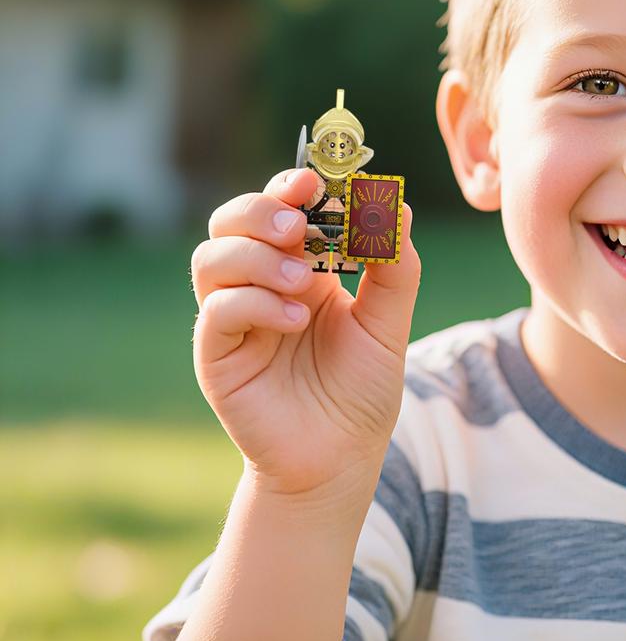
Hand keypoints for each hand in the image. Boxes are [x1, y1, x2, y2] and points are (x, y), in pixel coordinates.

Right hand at [190, 168, 420, 496]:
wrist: (340, 459)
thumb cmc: (362, 389)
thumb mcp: (388, 323)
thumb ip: (395, 266)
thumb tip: (397, 205)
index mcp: (303, 266)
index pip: (282, 206)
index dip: (291, 185)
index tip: (315, 181)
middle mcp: (261, 282)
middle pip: (232, 218)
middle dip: (262, 210)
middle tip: (300, 228)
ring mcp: (234, 316)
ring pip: (212, 257)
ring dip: (259, 258)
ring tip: (305, 284)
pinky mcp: (217, 352)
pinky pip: (217, 308)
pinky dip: (254, 303)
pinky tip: (294, 320)